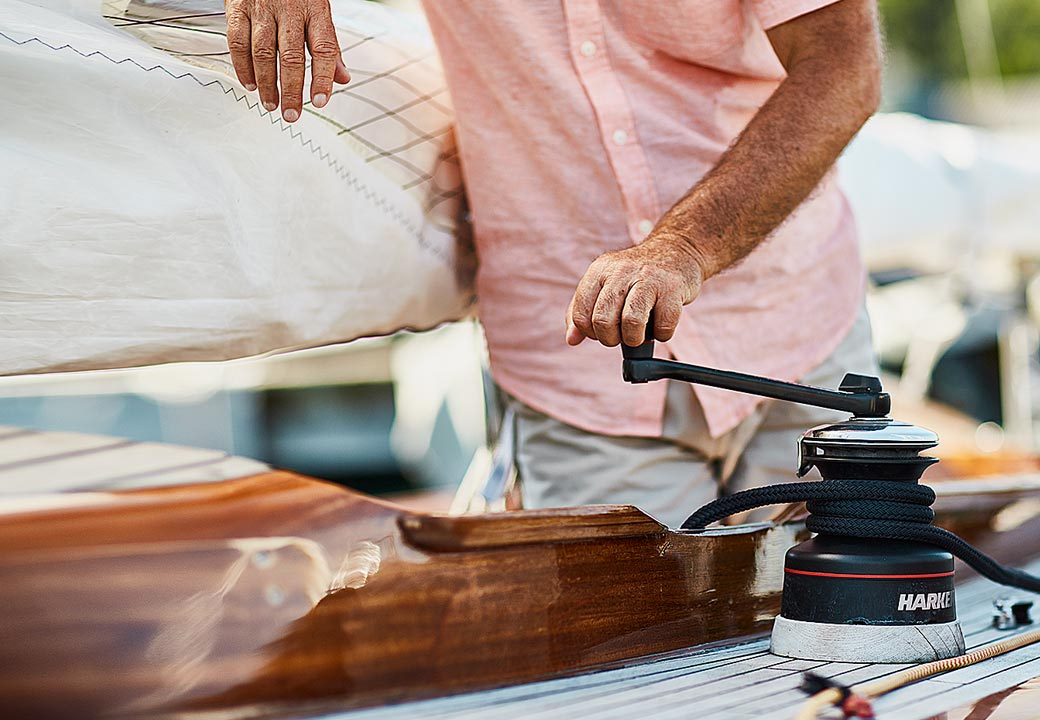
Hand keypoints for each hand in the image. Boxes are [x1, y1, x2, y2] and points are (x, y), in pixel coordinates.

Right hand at [225, 0, 351, 121]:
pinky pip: (237, 41)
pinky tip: (250, 84)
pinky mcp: (238, 7)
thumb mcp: (318, 13)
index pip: (323, 49)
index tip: (320, 102)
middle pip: (291, 57)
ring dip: (267, 83)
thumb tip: (342, 78)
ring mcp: (262, 8)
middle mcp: (289, 9)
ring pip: (263, 52)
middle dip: (292, 91)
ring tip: (271, 103)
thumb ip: (329, 46)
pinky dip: (243, 67)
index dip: (322, 78)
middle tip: (291, 114)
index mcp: (315, 10)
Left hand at [566, 235, 706, 347]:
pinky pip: (663, 326)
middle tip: (622, 336)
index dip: (591, 333)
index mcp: (599, 270)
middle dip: (611, 339)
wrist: (676, 250)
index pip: (581, 315)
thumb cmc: (636, 275)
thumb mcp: (605, 283)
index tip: (604, 331)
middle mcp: (621, 271)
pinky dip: (661, 334)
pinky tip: (660, 324)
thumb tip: (572, 339)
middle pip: (603, 320)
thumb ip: (583, 310)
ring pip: (631, 322)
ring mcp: (648, 278)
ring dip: (634, 339)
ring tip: (640, 334)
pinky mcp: (673, 288)